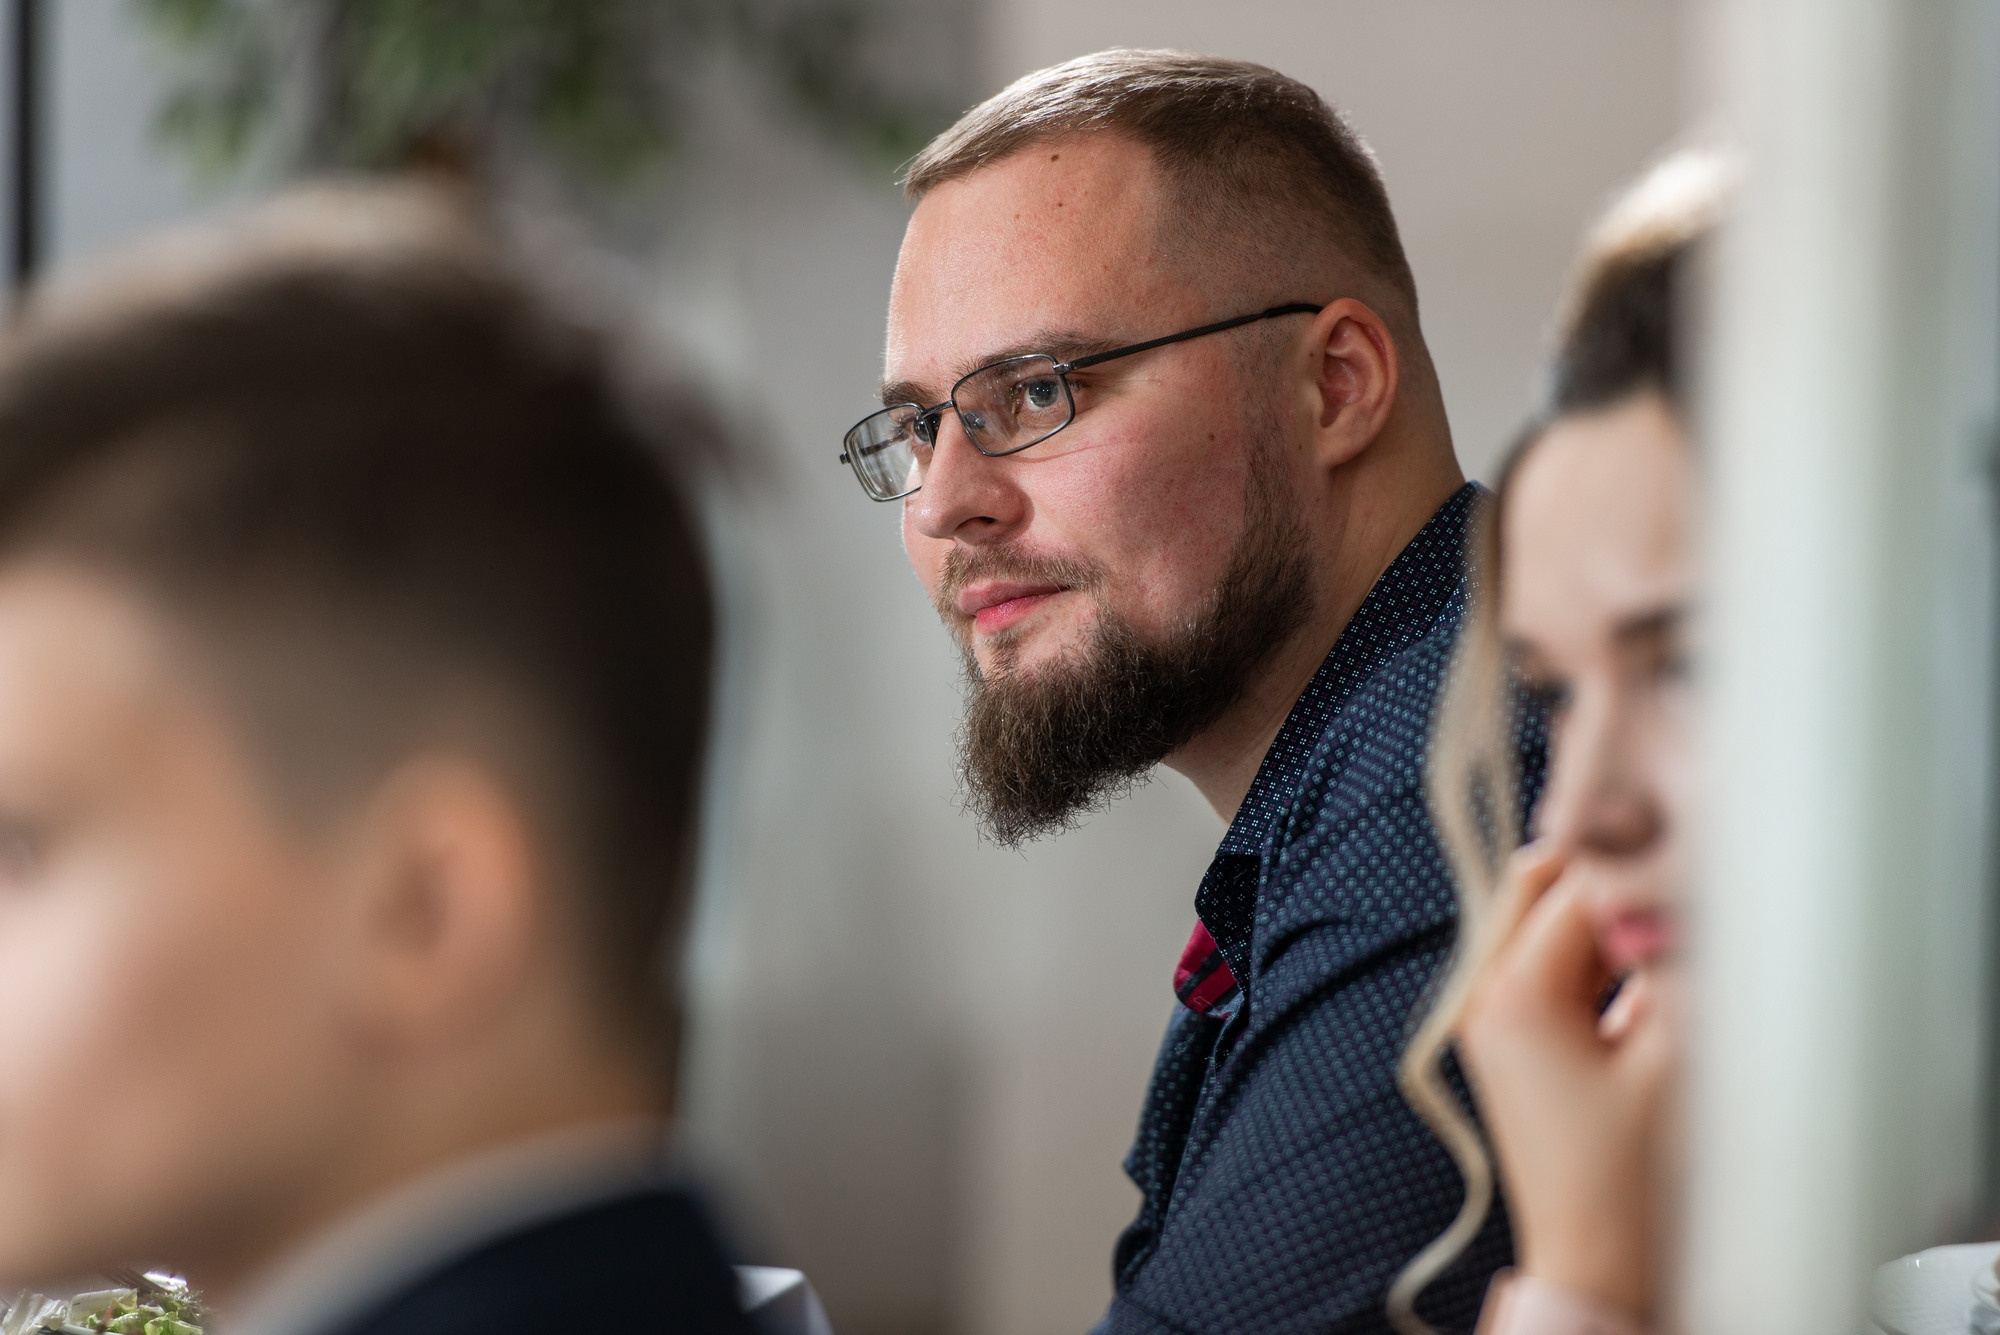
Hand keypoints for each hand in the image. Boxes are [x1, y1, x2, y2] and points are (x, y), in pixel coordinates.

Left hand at [1458, 843, 1680, 1321]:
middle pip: (1539, 885)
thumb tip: (1682, 888)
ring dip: (1598, 910)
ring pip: (1539, 916)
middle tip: (1672, 872)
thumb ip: (1675, 962)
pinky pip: (1545, 959)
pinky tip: (1641, 961)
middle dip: (1605, 872)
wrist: (1594, 1262)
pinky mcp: (1509, 1036)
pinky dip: (1589, 947)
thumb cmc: (1628, 1179)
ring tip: (1666, 919)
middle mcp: (1483, 993)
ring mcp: (1489, 1014)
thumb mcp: (1673, 1055)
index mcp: (1512, 991)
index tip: (1689, 853)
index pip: (1579, 885)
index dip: (1639, 865)